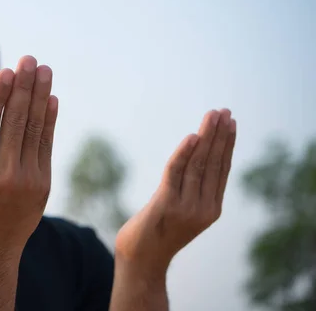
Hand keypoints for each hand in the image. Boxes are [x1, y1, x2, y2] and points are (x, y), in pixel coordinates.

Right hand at [0, 56, 58, 257]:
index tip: (6, 71)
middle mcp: (2, 174)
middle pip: (14, 120)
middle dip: (23, 86)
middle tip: (29, 59)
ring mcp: (26, 179)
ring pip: (33, 129)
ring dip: (40, 96)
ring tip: (44, 70)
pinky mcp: (42, 185)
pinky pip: (46, 145)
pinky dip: (49, 121)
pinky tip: (51, 99)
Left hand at [115, 109, 236, 273]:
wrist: (141, 259)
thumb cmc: (158, 233)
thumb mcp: (182, 211)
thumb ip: (190, 190)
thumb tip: (193, 157)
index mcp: (211, 209)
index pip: (222, 170)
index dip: (227, 145)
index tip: (230, 123)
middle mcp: (203, 208)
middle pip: (213, 163)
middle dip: (220, 135)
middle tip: (224, 111)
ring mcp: (186, 207)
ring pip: (198, 164)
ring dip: (206, 137)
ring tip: (211, 116)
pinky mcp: (166, 205)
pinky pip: (176, 172)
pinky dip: (184, 153)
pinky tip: (192, 137)